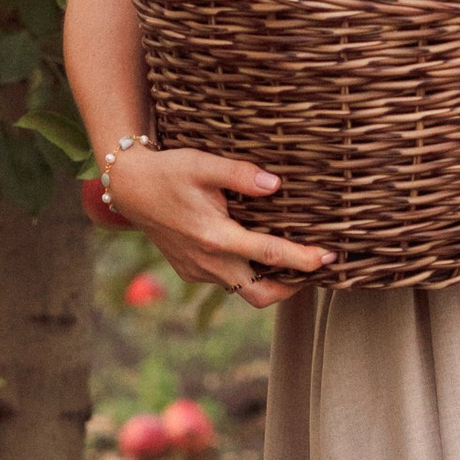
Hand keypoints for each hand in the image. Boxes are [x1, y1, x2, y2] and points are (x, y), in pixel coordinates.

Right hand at [109, 144, 332, 305]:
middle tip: (315, 269)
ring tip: (293, 263)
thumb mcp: (204, 164)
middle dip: (293, 289)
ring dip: (269, 282)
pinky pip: (225, 281)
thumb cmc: (170, 171)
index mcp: (216, 237)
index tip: (330, 257)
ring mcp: (198, 270)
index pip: (271, 256)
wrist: (129, 187)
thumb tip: (275, 184)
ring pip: (243, 291)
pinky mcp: (189, 270)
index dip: (305, 259)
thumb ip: (241, 174)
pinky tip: (256, 254)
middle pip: (262, 294)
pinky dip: (246, 274)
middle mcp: (208, 262)